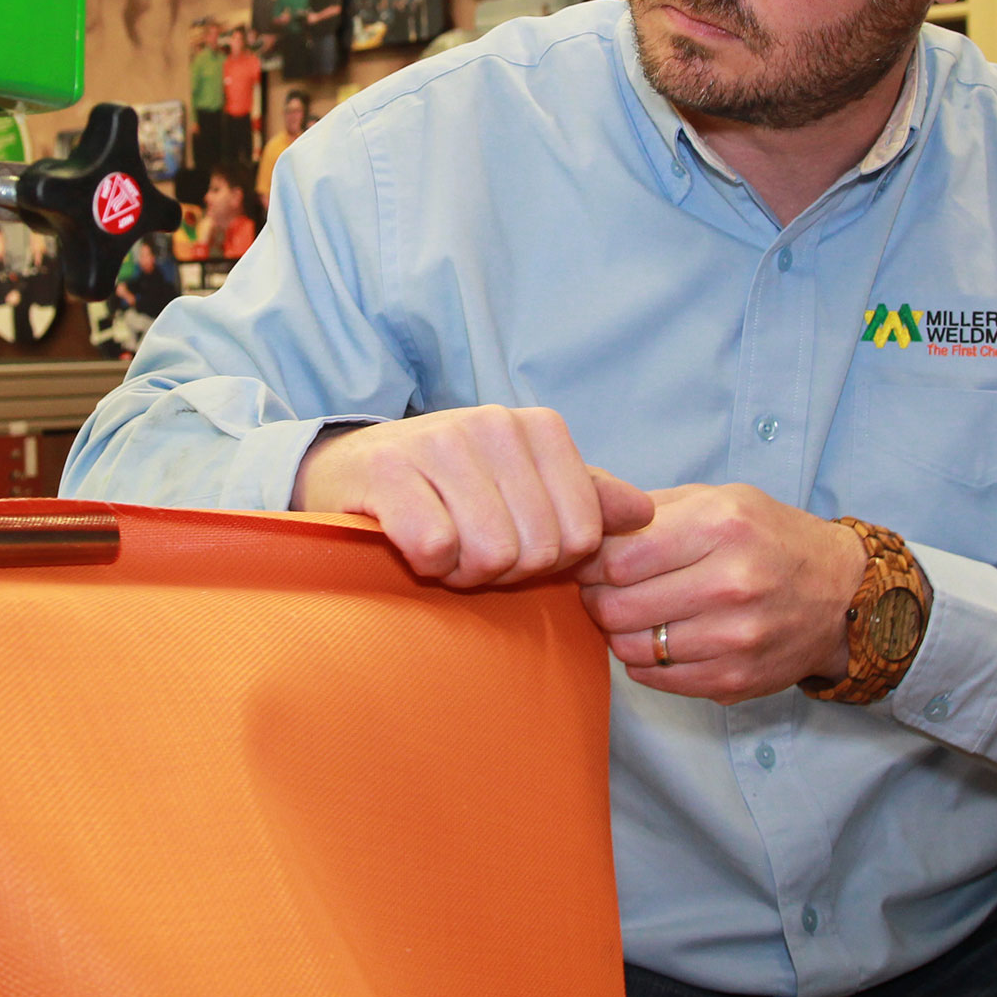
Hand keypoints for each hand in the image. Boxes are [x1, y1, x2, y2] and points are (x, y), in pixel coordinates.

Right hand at [293, 407, 654, 588]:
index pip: (584, 534)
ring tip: (445, 547)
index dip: (549, 561)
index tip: (512, 542)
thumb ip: (585, 498)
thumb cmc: (448, 485)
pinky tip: (411, 545)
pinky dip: (427, 565)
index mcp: (539, 427)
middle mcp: (494, 424)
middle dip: (504, 571)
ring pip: (490, 554)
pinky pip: (437, 550)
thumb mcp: (521, 484)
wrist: (351, 469)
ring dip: (463, 572)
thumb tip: (644, 513)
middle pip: (538, 550)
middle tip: (471, 550)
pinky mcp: (389, 471)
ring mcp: (440, 443)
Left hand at [575, 484, 866, 703]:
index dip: (588, 562)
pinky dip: (643, 661)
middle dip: (596, 598)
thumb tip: (584, 526)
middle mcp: (730, 584)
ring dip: (617, 632)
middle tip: (603, 590)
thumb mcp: (717, 500)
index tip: (587, 561)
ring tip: (634, 614)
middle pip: (616, 606)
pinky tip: (660, 638)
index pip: (617, 557)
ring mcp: (735, 639)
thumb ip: (648, 511)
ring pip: (629, 648)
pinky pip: (655, 678)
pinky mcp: (735, 680)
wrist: (840, 594)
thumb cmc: (768, 537)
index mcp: (721, 527)